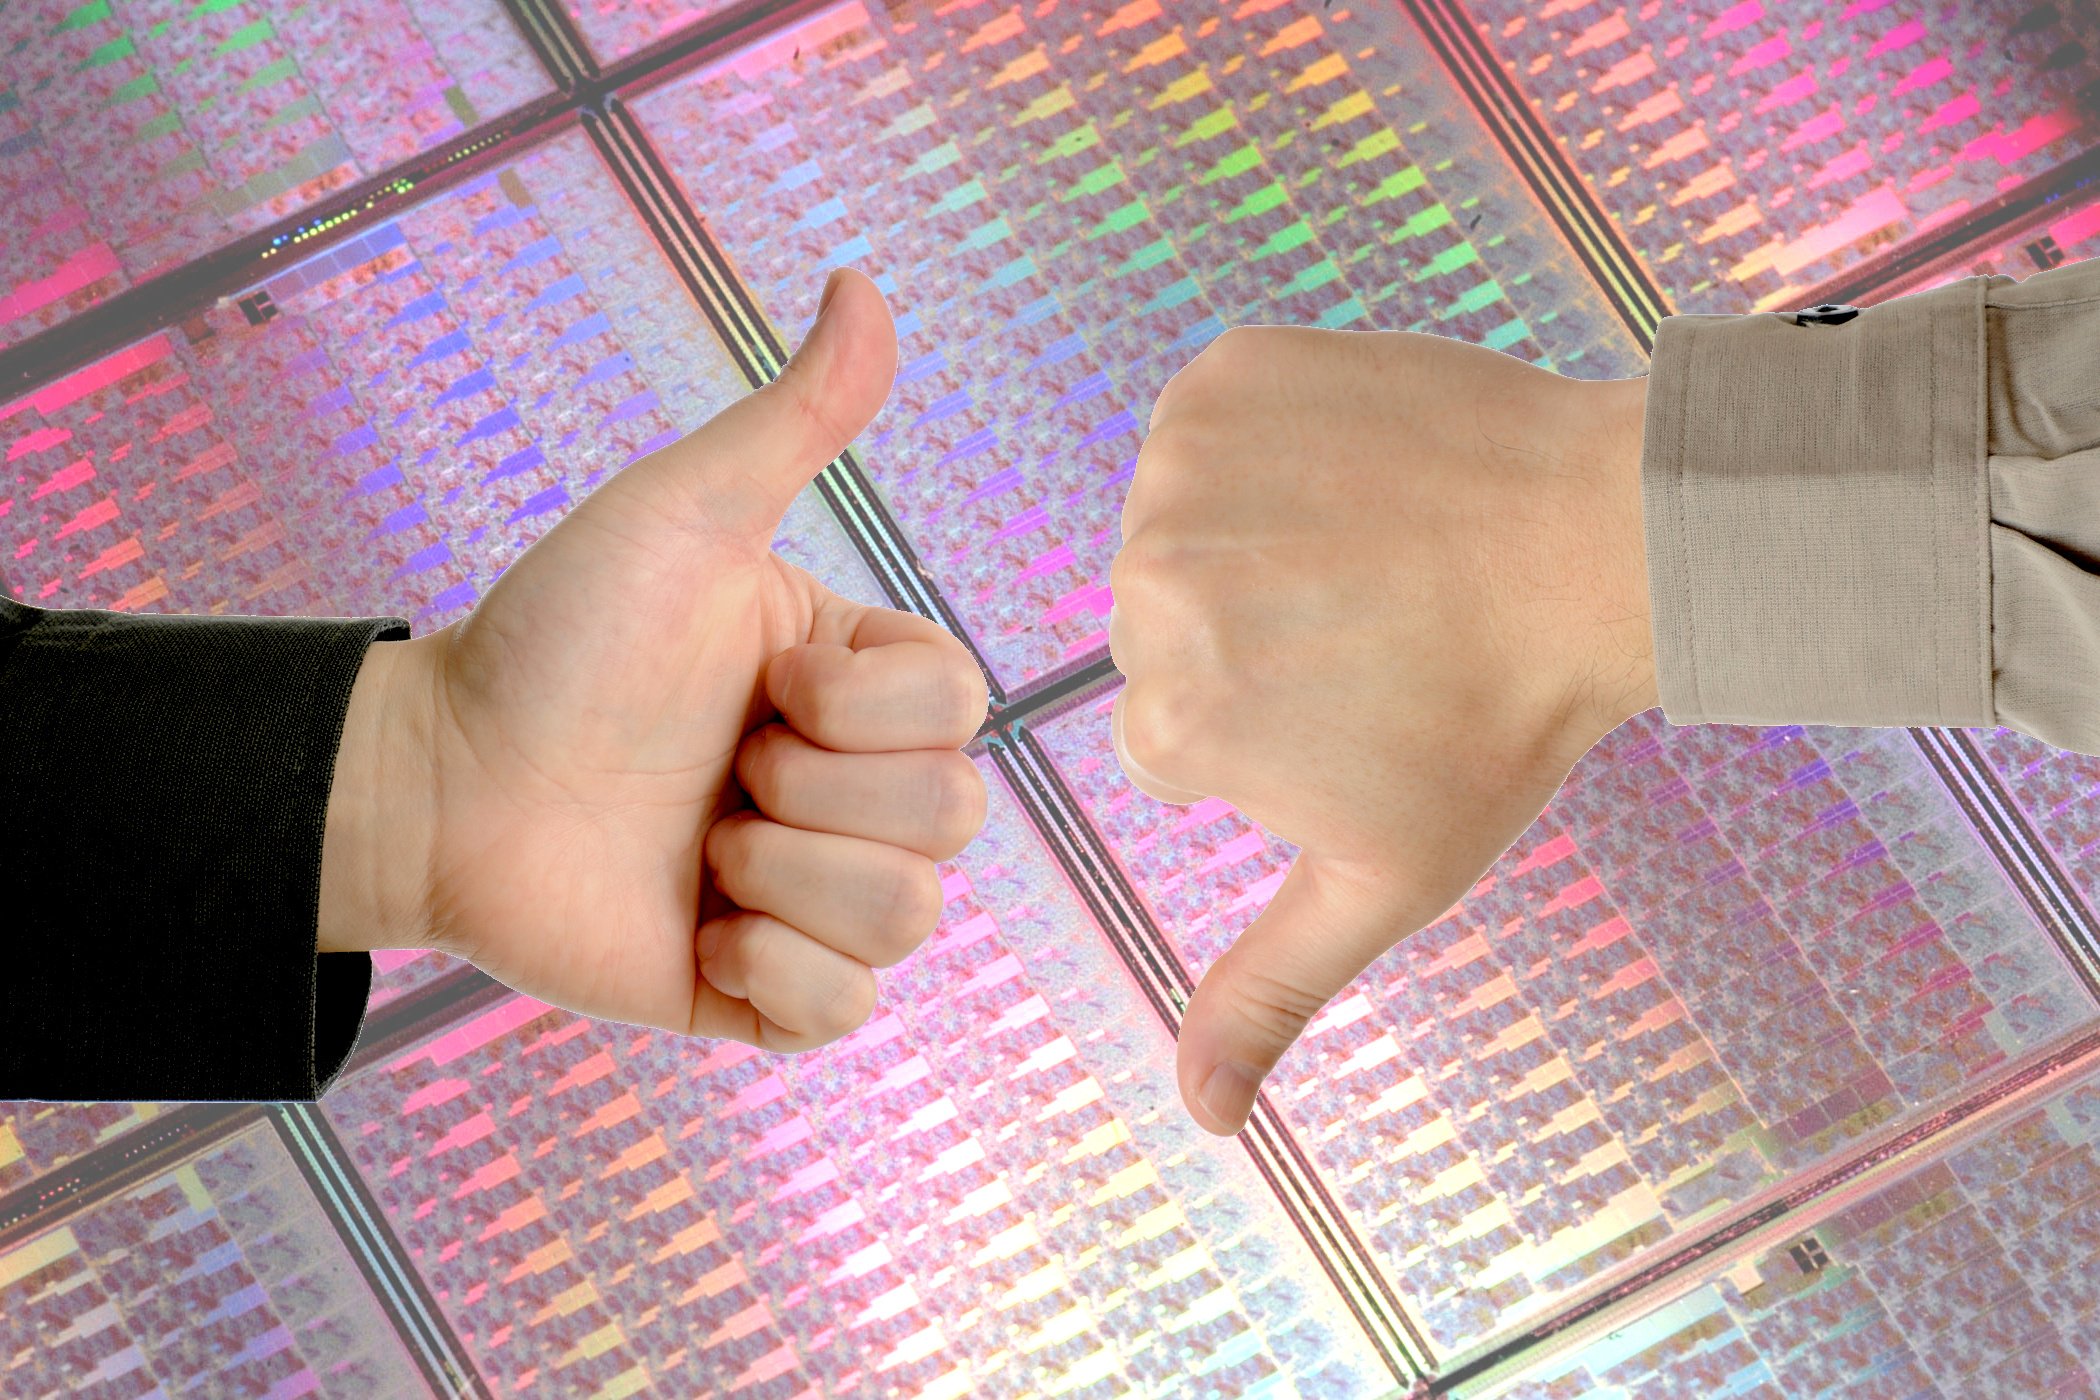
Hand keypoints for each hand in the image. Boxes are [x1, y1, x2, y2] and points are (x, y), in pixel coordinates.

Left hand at [321, 269, 990, 1051]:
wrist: (444, 782)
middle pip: (952, 817)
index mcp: (860, 685)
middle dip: (811, 791)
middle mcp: (856, 790)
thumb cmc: (556, 635)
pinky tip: (697, 927)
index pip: (961, 709)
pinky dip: (771, 972)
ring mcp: (816, 897)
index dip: (858, 705)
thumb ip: (794, 417)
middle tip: (714, 767)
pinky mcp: (769, 995)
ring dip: (782, 877)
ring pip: (909, 917)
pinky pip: (849, 1012)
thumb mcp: (683, 515)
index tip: (754, 681)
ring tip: (697, 845)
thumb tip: (865, 283)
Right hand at [1109, 326, 1654, 1134]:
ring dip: (1251, 536)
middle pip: (1164, 631)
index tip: (1360, 699)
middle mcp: (1147, 590)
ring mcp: (1180, 472)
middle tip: (1373, 626)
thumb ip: (1269, 992)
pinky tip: (1354, 477)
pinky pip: (1203, 428)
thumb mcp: (1382, 882)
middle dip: (1248, 635)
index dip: (1269, 726)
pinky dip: (1263, 445)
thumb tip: (1199, 1116)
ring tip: (1370, 549)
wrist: (1605, 541)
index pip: (1173, 733)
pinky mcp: (1219, 376)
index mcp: (1175, 720)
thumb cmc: (1500, 722)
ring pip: (1178, 528)